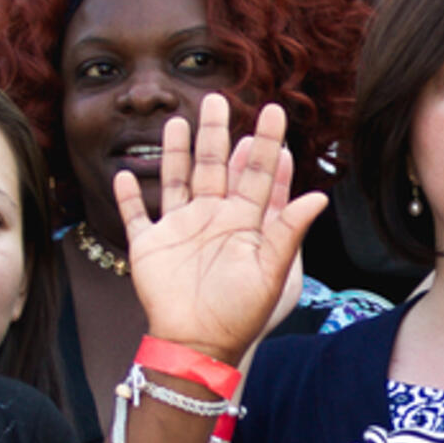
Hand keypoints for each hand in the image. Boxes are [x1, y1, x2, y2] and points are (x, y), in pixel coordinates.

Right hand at [117, 95, 328, 363]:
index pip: (257, 175)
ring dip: (175, 153)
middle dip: (216, 134)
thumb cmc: (240, 313)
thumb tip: (319, 197)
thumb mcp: (271, 272)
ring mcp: (179, 231)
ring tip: (178, 121)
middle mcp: (211, 219)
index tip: (274, 111)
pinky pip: (137, 216)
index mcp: (243, 223)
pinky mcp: (149, 247)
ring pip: (176, 181)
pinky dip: (128, 197)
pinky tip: (124, 174)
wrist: (198, 344)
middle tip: (218, 98)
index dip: (266, 144)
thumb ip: (289, 232)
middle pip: (214, 167)